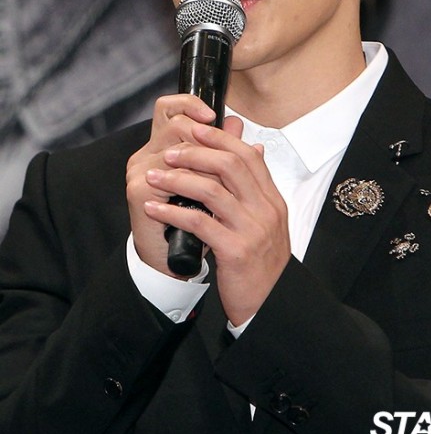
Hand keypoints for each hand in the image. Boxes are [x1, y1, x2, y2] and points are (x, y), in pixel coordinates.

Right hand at [126, 94, 216, 277]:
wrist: (175, 260)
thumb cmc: (195, 221)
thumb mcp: (214, 181)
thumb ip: (223, 150)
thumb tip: (237, 123)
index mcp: (163, 146)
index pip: (169, 108)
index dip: (190, 104)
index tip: (214, 115)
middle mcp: (147, 154)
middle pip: (173, 122)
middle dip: (203, 134)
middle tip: (223, 150)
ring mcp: (140, 171)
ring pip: (177, 150)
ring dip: (205, 163)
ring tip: (224, 178)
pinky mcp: (139, 191)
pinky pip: (172, 179)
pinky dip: (195, 185)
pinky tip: (209, 194)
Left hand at [141, 120, 290, 325]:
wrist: (272, 305)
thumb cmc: (262, 262)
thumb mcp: (267, 220)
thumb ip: (257, 186)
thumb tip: (254, 147)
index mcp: (272, 199)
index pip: (247, 155)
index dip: (220, 138)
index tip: (195, 129)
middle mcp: (265, 210)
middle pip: (230, 165)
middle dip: (196, 152)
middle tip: (169, 151)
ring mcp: (252, 230)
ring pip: (212, 190)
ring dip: (178, 179)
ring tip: (154, 177)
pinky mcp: (235, 251)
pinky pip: (199, 223)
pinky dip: (172, 212)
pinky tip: (154, 208)